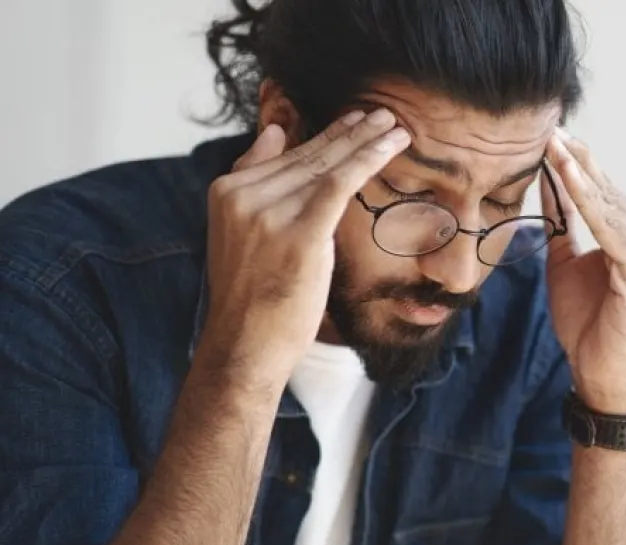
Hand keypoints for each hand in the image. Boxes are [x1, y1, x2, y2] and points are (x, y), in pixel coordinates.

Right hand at [200, 109, 410, 387]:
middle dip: (350, 132)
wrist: (245, 345)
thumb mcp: (242, 233)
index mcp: (227, 192)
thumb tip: (275, 132)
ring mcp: (268, 213)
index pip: (285, 155)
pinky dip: (368, 159)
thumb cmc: (253, 298)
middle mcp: (243, 196)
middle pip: (309, 156)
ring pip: (327, 165)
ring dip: (366, 141)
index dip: (325, 135)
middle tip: (381, 114)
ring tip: (394, 125)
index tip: (354, 120)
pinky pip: (340, 183)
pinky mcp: (299, 233)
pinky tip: (391, 145)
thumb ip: (257, 182)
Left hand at [542, 129, 625, 414]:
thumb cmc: (590, 328)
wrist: (604, 376)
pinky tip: (564, 173)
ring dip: (577, 171)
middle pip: (607, 189)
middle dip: (576, 158)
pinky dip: (584, 197)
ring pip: (606, 202)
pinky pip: (606, 224)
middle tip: (548, 125)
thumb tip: (548, 186)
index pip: (604, 191)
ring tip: (551, 142)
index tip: (549, 136)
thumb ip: (562, 226)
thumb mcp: (565, 265)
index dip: (576, 164)